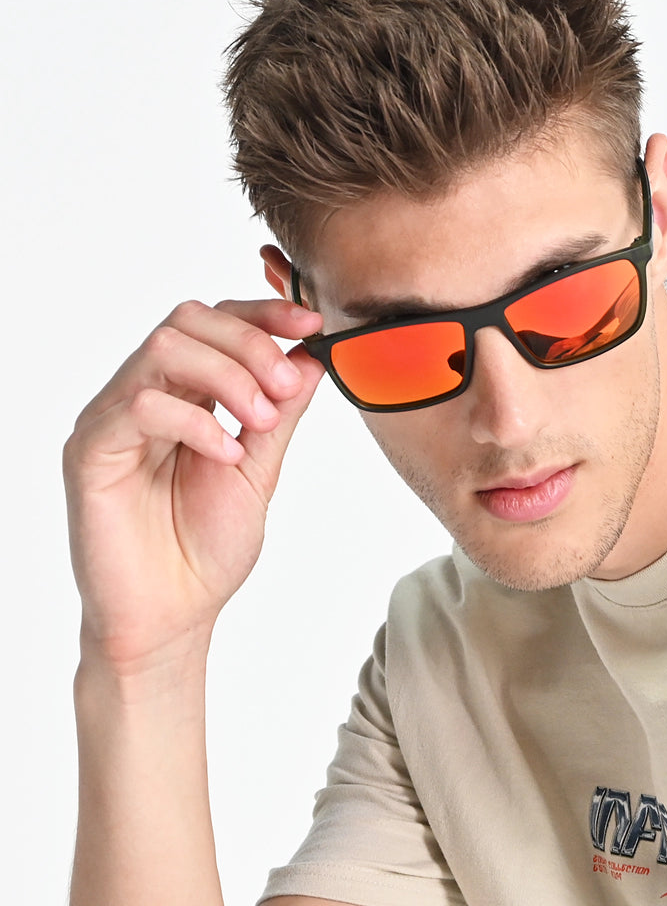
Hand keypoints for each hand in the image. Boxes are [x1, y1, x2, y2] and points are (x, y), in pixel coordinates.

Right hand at [63, 298, 323, 675]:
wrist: (172, 616)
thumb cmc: (207, 547)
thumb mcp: (261, 469)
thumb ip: (281, 413)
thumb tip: (311, 357)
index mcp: (186, 394)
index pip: (217, 323)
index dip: (265, 314)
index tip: (312, 324)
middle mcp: (146, 395)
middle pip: (190, 320)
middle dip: (251, 343)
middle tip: (286, 389)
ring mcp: (114, 419)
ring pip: (164, 348)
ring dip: (228, 375)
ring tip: (260, 423)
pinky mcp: (91, 451)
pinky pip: (139, 406)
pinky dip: (194, 422)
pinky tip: (224, 456)